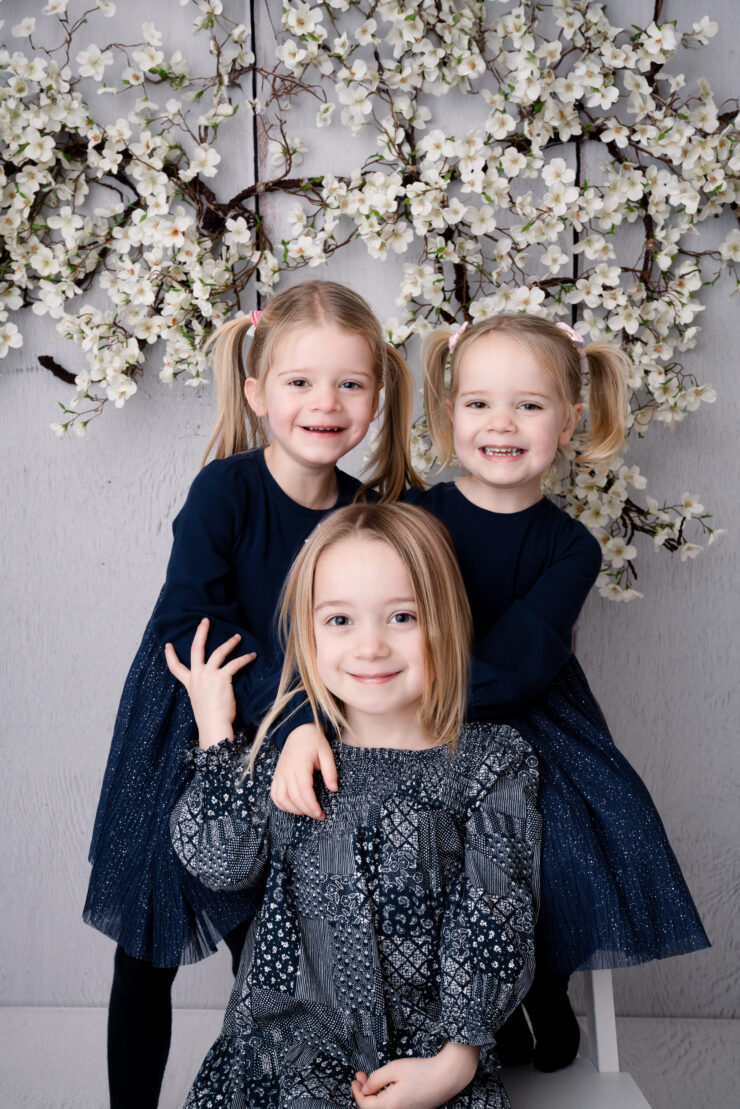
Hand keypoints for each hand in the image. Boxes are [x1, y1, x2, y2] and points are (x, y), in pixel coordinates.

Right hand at [165, 618, 255, 748]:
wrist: (213, 726)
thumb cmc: (210, 719)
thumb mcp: (201, 702)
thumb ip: (203, 692)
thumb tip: (212, 690)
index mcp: (190, 683)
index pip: (176, 668)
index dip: (170, 656)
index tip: (168, 645)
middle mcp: (197, 676)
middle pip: (196, 649)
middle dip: (201, 633)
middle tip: (205, 620)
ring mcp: (208, 675)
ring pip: (218, 652)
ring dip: (229, 643)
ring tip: (237, 637)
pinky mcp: (222, 677)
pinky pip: (235, 663)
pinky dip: (245, 658)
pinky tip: (252, 656)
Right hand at [270, 723, 337, 819]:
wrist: (298, 731)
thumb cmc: (314, 742)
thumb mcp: (327, 753)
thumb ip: (330, 771)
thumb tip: (334, 789)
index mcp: (300, 764)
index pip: (304, 790)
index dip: (312, 805)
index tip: (321, 814)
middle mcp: (286, 771)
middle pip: (294, 797)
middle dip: (307, 811)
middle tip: (319, 816)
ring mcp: (279, 774)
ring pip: (281, 799)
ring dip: (294, 810)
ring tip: (307, 812)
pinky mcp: (276, 776)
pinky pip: (275, 795)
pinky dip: (282, 805)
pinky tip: (294, 807)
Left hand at [351, 1044, 479, 1108]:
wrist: (446, 1077)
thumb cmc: (422, 1071)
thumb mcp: (394, 1069)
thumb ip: (376, 1079)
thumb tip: (365, 1088)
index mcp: (390, 1106)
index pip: (365, 1104)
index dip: (357, 1092)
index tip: (354, 1079)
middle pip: (373, 1108)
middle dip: (364, 1092)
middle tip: (361, 1076)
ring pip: (383, 1108)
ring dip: (374, 1094)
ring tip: (371, 1079)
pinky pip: (393, 1107)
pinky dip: (385, 1097)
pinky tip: (385, 1085)